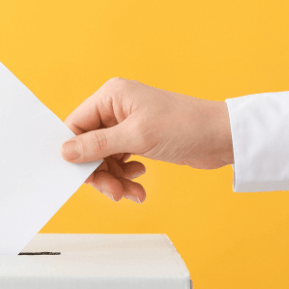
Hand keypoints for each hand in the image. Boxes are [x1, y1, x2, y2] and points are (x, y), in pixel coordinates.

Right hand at [61, 78, 232, 202]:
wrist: (222, 137)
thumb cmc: (185, 126)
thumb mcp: (137, 137)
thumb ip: (98, 145)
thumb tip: (66, 151)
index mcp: (112, 96)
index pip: (76, 125)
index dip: (76, 152)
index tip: (82, 175)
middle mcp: (117, 108)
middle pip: (89, 146)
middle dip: (99, 172)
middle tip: (112, 191)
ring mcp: (128, 124)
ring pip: (104, 158)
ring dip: (114, 179)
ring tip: (129, 192)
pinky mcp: (139, 139)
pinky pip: (120, 162)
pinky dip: (126, 176)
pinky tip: (139, 182)